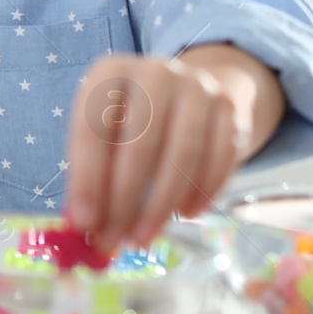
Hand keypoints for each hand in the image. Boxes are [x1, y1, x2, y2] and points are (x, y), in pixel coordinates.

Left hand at [64, 52, 252, 251]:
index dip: (87, 179)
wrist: (190, 89)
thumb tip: (83, 225)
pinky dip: (203, 193)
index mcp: (110, 73)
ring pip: (183, 155)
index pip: (93, 129)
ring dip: (161, 205)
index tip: (84, 223)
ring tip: (143, 237)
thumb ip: (91, 175)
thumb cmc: (132, 119)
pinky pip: (220, 158)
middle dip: (124, 202)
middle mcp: (155, 73)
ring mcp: (197, 87)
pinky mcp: (229, 108)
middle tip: (114, 241)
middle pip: (139, 145)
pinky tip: (186, 215)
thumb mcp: (103, 133)